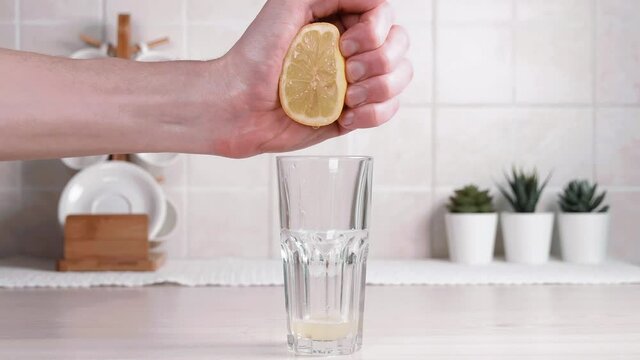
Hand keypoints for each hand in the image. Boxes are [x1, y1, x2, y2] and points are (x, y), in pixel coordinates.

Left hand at [210, 0, 411, 157]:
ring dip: (378, 89)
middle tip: (345, 70)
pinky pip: (387, 110)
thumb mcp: (288, 5)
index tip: (344, 43)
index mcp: (340, 21)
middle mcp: (352, 50)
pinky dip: (372, 114)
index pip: (385, 15)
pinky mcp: (353, 114)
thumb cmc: (255, 56)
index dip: (375, 30)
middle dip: (379, 61)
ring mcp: (355, 82)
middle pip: (399, 46)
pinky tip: (345, 115)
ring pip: (399, 78)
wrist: (238, 106)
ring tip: (346, 98)